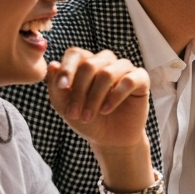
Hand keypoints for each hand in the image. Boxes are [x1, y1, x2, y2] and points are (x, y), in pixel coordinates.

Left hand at [46, 49, 150, 186]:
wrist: (110, 139)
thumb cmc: (87, 120)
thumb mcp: (64, 106)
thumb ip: (56, 87)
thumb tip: (53, 64)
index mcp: (86, 63)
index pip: (75, 54)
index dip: (67, 69)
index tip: (62, 88)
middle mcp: (105, 61)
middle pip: (90, 64)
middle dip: (79, 91)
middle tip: (74, 114)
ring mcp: (124, 69)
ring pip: (107, 73)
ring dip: (95, 97)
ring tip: (88, 116)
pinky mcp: (141, 79)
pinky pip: (129, 80)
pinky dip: (115, 96)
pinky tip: (106, 110)